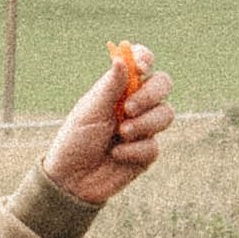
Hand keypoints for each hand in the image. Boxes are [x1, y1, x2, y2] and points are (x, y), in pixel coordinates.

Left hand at [43, 55, 173, 205]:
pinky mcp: (147, 152)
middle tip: (129, 109)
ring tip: (121, 134)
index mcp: (119, 88)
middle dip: (150, 95)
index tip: (141, 67)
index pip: (141, 62)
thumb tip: (121, 58)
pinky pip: (154, 145)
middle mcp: (136, 103)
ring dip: (144, 124)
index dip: (145, 59)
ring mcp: (144, 127)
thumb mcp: (91, 110)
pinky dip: (134, 149)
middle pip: (163, 84)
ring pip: (165, 114)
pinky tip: (116, 155)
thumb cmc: (76, 139)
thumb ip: (110, 86)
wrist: (72, 180)